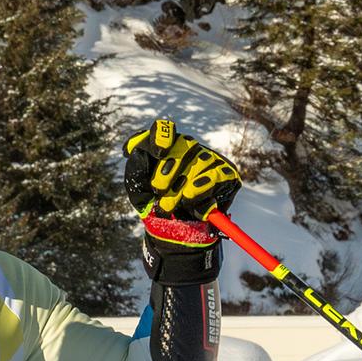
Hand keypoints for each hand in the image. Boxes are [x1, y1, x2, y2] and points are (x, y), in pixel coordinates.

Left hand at [123, 118, 239, 221]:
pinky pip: (214, 176)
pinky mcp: (227, 174)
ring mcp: (210, 159)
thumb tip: (135, 149)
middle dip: (166, 171)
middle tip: (158, 191)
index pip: (164, 129)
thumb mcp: (138, 188)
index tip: (158, 153)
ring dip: (179, 188)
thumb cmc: (155, 204)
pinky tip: (190, 199)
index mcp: (167, 147)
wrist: (174, 231)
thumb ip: (136, 167)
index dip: (162, 136)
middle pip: (182, 145)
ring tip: (168, 207)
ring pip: (198, 162)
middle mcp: (190, 148)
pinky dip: (199, 190)